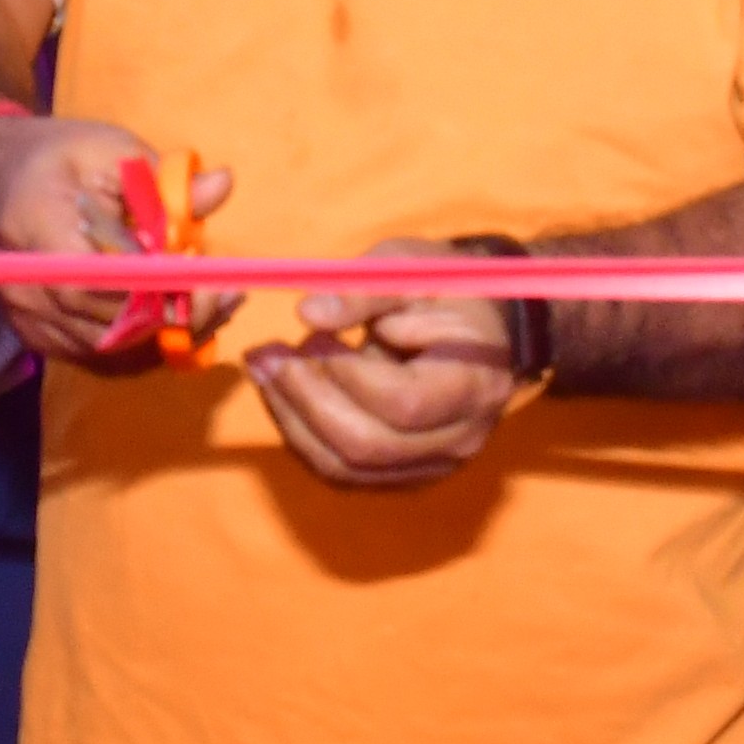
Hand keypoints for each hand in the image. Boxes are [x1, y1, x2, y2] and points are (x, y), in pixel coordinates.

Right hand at [0, 114, 240, 370]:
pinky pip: (97, 355)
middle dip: (178, 315)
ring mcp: (30, 319)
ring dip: (166, 333)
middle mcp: (28, 288)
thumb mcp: (108, 149)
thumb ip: (161, 178)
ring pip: (110, 349)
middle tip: (227, 294)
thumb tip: (220, 187)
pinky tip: (171, 318)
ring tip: (210, 304)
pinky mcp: (37, 336)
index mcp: (40, 230)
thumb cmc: (50, 158)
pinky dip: (140, 343)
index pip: (105, 283)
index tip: (213, 280)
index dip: (164, 292)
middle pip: (112, 326)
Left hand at [245, 242, 528, 488]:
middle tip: (267, 355)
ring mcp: (432, 465)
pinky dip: (302, 436)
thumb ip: (362, 292)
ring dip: (292, 419)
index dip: (345, 374)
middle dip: (304, 400)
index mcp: (474, 384)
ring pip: (345, 467)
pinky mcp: (403, 474)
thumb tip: (306, 313)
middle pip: (367, 446)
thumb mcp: (409, 269)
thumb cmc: (444, 289)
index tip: (310, 336)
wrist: (476, 327)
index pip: (402, 403)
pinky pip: (342, 472)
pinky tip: (284, 396)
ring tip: (267, 370)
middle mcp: (460, 439)